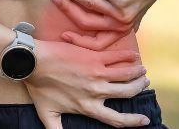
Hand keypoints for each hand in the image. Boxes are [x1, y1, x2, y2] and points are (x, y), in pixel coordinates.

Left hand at [24, 39, 150, 128]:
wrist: (33, 62)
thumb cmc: (39, 88)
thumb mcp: (47, 115)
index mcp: (87, 107)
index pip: (116, 120)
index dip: (133, 121)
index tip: (145, 120)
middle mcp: (95, 91)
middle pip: (126, 92)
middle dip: (139, 88)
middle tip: (144, 83)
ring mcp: (96, 73)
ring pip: (126, 74)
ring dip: (137, 72)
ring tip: (143, 71)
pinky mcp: (93, 57)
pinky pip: (117, 57)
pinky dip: (129, 57)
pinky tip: (135, 57)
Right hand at [49, 0, 178, 49]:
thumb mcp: (127, 12)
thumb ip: (114, 20)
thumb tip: (93, 26)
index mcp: (120, 31)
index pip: (96, 44)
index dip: (78, 41)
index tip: (63, 35)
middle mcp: (120, 25)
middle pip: (86, 23)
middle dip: (67, 10)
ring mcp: (120, 12)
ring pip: (87, 4)